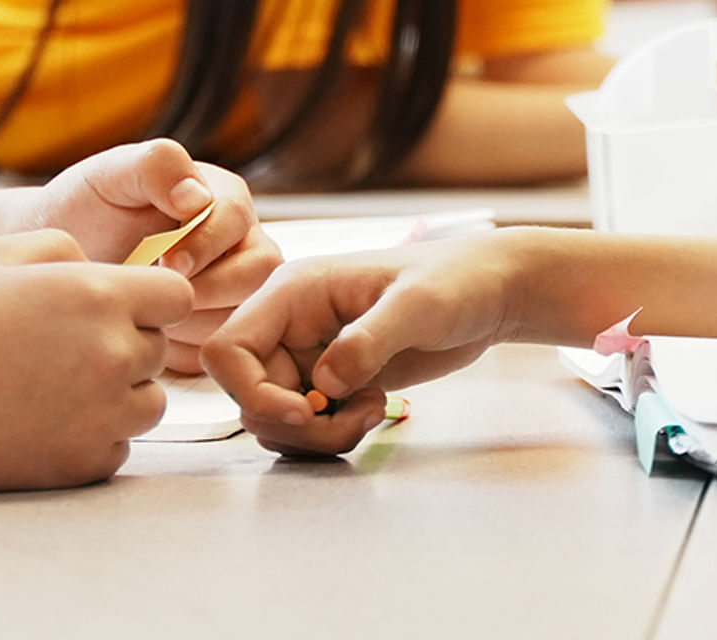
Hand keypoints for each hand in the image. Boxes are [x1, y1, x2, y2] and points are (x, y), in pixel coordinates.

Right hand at [0, 230, 195, 492]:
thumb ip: (63, 248)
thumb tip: (99, 265)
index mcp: (97, 296)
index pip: (177, 295)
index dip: (146, 295)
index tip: (110, 301)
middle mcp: (111, 357)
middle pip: (158, 349)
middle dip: (125, 341)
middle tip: (59, 344)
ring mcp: (99, 419)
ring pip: (147, 402)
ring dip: (117, 391)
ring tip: (49, 383)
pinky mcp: (79, 467)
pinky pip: (115, 446)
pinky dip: (90, 434)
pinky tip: (36, 419)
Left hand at [23, 139, 275, 372]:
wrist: (61, 259)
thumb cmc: (85, 210)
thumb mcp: (111, 174)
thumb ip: (156, 166)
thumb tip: (197, 198)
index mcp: (221, 198)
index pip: (236, 220)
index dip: (206, 243)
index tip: (167, 261)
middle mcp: (236, 243)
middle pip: (256, 273)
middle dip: (207, 289)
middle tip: (158, 295)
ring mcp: (230, 289)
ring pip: (242, 315)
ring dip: (193, 324)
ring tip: (146, 313)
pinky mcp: (212, 328)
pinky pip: (217, 348)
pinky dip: (184, 351)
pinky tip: (150, 334)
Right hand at [202, 237, 532, 455]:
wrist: (488, 293)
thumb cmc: (455, 281)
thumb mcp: (418, 305)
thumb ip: (369, 341)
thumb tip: (324, 385)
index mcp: (292, 292)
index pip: (229, 351)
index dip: (254, 393)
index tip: (310, 411)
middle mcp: (288, 323)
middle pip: (250, 396)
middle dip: (300, 426)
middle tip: (362, 418)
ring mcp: (307, 354)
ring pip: (276, 418)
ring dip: (320, 435)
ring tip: (375, 411)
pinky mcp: (330, 380)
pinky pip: (306, 425)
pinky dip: (333, 434)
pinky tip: (375, 410)